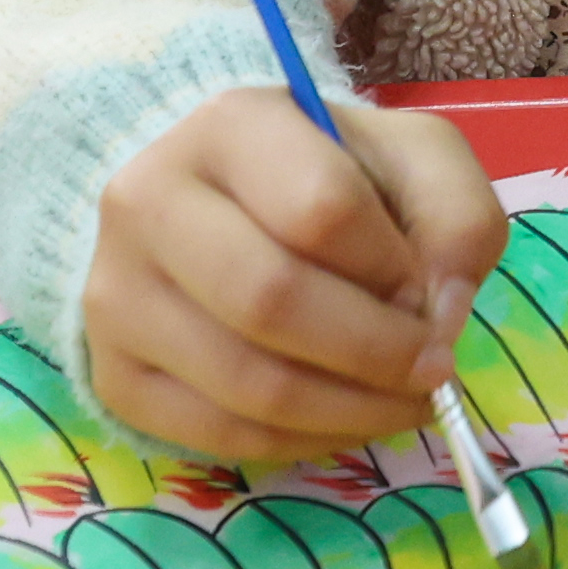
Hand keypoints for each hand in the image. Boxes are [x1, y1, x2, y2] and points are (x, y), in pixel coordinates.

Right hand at [83, 84, 507, 458]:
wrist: (212, 203)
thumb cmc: (326, 177)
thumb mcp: (411, 159)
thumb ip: (455, 215)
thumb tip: (442, 312)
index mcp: (230, 126)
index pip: (322, 208)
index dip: (394, 268)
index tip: (430, 292)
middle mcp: (149, 200)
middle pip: (272, 301)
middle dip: (376, 353)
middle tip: (431, 371)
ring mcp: (116, 291)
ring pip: (247, 383)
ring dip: (350, 411)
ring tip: (402, 403)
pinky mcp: (112, 371)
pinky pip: (217, 434)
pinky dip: (300, 442)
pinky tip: (341, 419)